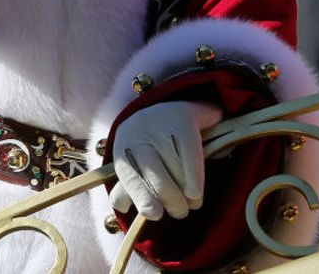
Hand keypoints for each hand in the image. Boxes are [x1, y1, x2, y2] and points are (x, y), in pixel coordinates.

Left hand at [110, 101, 221, 220]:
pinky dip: (195, 177)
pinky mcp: (183, 120)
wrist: (173, 104)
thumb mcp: (134, 161)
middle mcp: (138, 134)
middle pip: (156, 176)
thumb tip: (123, 207)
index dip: (141, 196)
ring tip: (192, 203)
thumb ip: (128, 186)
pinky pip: (190, 155)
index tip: (154, 214)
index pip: (130, 176)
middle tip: (179, 213)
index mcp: (122, 147)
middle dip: (171, 201)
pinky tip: (196, 194)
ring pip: (176, 170)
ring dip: (186, 194)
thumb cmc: (150, 144)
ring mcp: (160, 125)